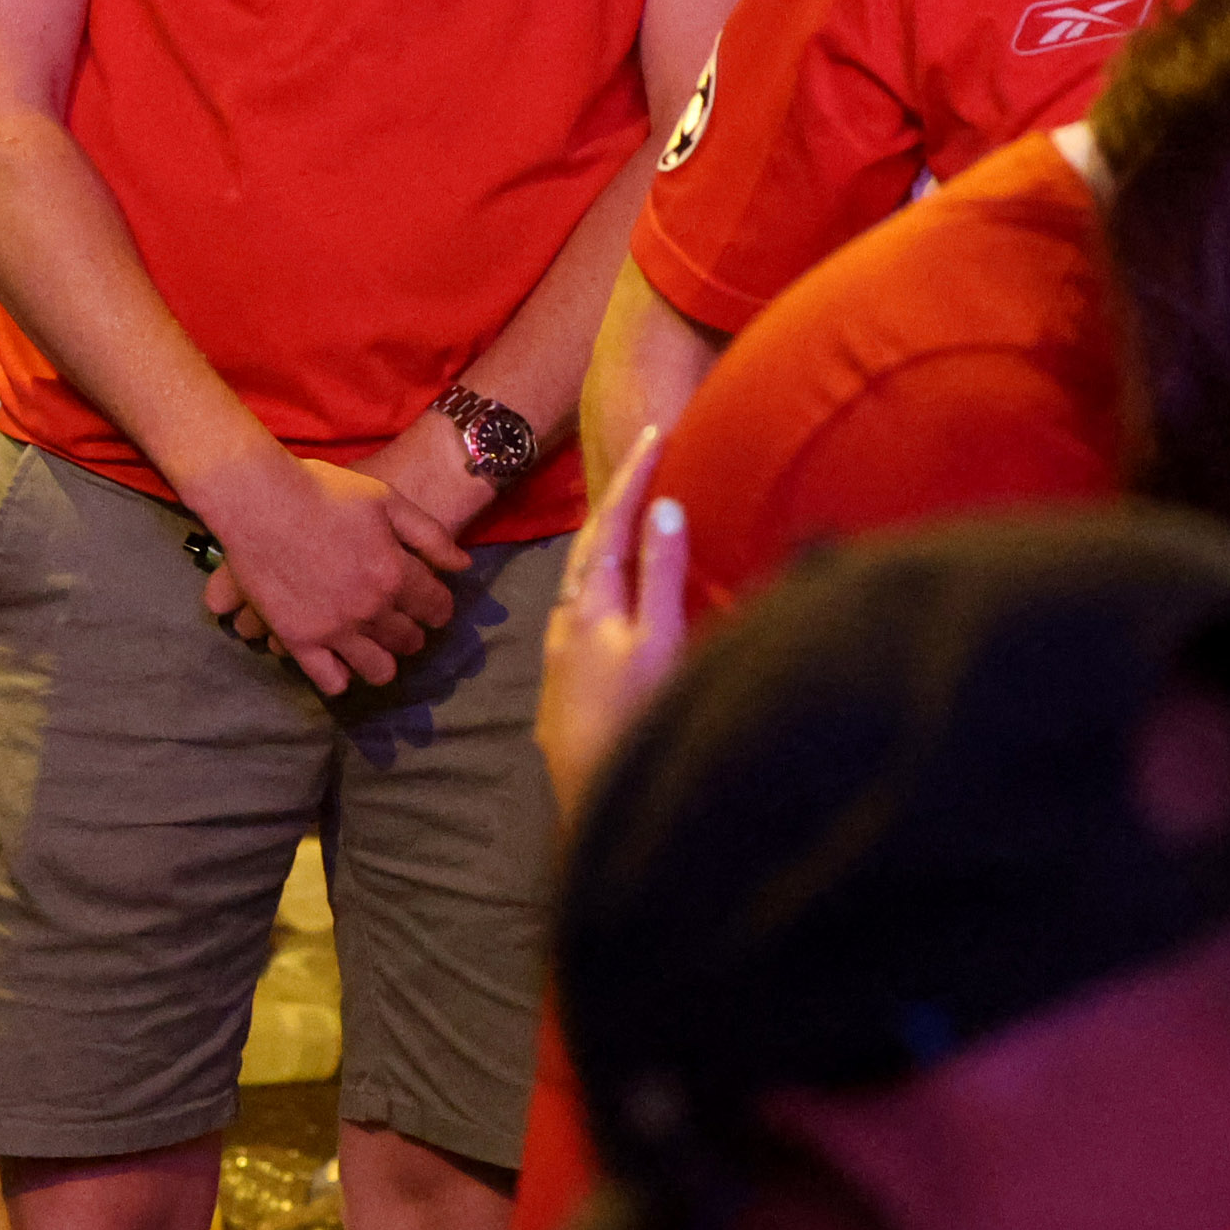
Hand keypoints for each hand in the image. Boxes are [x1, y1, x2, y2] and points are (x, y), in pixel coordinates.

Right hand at [185, 441, 464, 697]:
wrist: (258, 499)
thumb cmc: (323, 491)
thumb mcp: (386, 499)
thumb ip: (429, 535)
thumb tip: (463, 567)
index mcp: (395, 573)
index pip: (436, 607)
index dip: (438, 607)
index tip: (430, 605)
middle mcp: (371, 608)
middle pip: (409, 640)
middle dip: (412, 633)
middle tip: (399, 623)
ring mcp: (334, 628)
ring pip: (378, 669)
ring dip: (383, 660)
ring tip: (372, 646)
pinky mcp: (299, 639)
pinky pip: (330, 680)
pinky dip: (340, 677)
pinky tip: (338, 662)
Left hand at [536, 428, 691, 819]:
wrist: (596, 797)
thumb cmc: (634, 719)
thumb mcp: (658, 642)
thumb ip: (661, 575)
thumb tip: (665, 508)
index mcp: (589, 605)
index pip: (612, 525)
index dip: (633, 478)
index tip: (653, 432)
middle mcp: (568, 623)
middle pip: (590, 548)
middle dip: (617, 503)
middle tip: (644, 462)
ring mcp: (564, 656)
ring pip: (584, 582)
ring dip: (608, 544)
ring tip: (632, 518)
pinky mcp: (568, 685)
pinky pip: (586, 612)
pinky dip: (605, 585)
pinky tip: (616, 598)